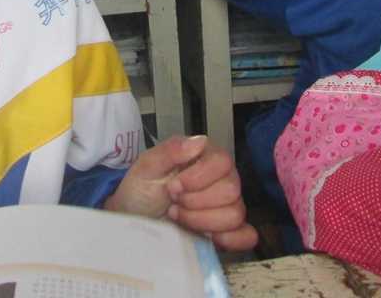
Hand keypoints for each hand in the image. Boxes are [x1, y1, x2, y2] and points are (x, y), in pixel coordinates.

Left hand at [104, 135, 257, 250]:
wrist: (134, 218)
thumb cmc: (141, 189)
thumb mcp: (146, 166)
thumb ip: (170, 150)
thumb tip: (198, 142)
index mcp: (205, 157)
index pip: (223, 163)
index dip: (198, 178)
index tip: (173, 187)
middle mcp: (221, 178)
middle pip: (231, 190)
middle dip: (196, 202)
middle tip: (175, 202)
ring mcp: (225, 205)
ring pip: (235, 214)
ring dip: (202, 220)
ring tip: (180, 217)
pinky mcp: (225, 231)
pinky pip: (246, 235)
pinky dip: (231, 239)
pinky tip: (209, 237)